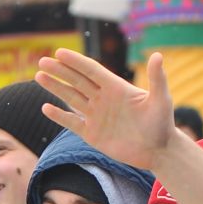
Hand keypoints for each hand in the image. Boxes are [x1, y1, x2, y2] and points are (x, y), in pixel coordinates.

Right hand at [36, 48, 180, 173]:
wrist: (158, 151)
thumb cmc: (162, 123)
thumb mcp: (161, 100)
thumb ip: (157, 78)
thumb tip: (157, 55)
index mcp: (116, 87)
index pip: (92, 70)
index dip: (76, 61)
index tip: (60, 52)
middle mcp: (103, 99)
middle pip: (77, 81)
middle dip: (60, 71)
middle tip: (42, 61)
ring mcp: (96, 116)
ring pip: (71, 98)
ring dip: (55, 87)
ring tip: (39, 76)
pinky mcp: (92, 134)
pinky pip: (72, 122)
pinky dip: (59, 116)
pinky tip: (46, 107)